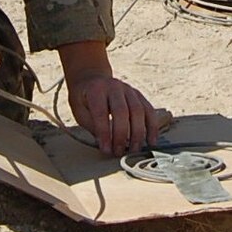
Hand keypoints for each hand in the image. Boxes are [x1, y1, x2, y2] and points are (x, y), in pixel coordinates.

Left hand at [57, 40, 163, 154]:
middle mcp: (114, 86)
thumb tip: (106, 143)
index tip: (106, 149)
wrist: (92, 79)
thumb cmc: (84, 99)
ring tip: (134, 149)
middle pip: (122, 111)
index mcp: (96, 90)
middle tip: (119, 152)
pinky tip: (151, 140)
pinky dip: (152, 126)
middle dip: (122, 134)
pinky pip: (149, 110)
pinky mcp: (138, 94)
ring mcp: (128, 89)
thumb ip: (91, 124)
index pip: (101, 112)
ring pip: (138, 110)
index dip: (104, 133)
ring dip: (138, 133)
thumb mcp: (79, 110)